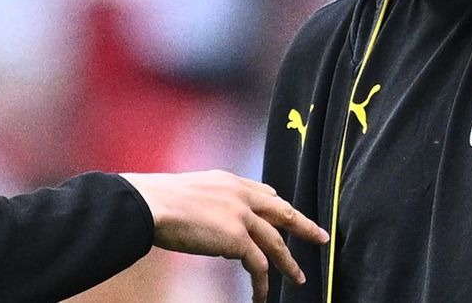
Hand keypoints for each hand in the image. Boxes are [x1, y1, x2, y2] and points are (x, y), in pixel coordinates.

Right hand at [120, 170, 327, 302]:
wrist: (151, 205)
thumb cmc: (157, 201)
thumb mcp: (190, 191)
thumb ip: (208, 202)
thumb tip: (212, 224)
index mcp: (228, 180)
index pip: (263, 192)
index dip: (278, 206)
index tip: (289, 214)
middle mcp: (239, 194)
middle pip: (282, 212)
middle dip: (304, 226)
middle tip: (320, 236)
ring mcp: (241, 216)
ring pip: (275, 242)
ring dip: (289, 263)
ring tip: (298, 278)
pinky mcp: (237, 238)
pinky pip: (258, 265)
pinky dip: (262, 283)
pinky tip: (261, 294)